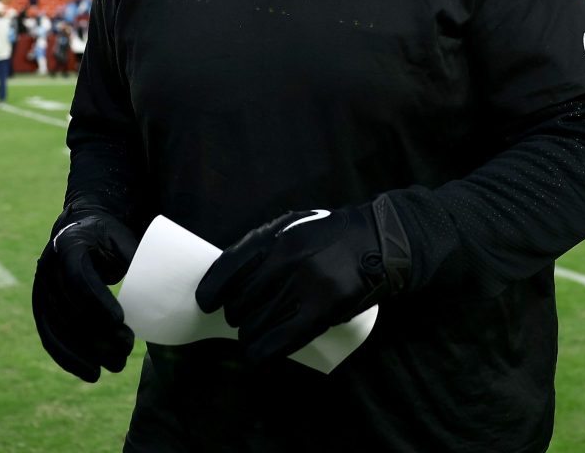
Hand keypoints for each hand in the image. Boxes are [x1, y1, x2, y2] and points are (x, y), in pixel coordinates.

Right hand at [32, 210, 138, 381]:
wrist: (80, 230)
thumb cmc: (108, 237)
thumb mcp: (122, 239)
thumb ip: (135, 260)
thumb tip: (158, 288)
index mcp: (69, 246)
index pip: (78, 278)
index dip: (97, 301)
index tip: (121, 321)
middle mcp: (49, 269)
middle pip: (70, 309)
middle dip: (97, 334)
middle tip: (128, 348)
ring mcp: (42, 291)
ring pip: (59, 329)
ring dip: (86, 353)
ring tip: (117, 366)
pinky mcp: (42, 310)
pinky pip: (50, 338)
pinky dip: (69, 359)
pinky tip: (90, 373)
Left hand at [195, 196, 411, 364]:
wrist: (378, 240)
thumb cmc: (329, 236)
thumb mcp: (292, 227)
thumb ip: (263, 247)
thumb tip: (229, 279)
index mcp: (275, 236)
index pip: (230, 266)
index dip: (213, 289)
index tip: (206, 302)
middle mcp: (286, 258)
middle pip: (241, 299)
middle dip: (236, 314)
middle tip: (242, 319)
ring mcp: (305, 284)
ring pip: (258, 322)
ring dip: (248, 335)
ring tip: (251, 337)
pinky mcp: (324, 308)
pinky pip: (284, 337)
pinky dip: (265, 350)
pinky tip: (257, 355)